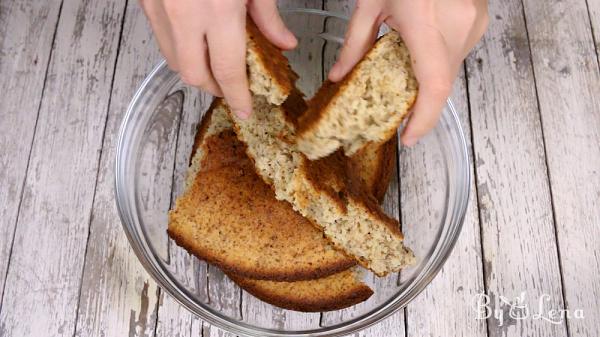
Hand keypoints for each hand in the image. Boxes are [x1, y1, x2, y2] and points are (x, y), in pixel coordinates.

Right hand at [139, 0, 296, 118]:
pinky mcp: (147, 1)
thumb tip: (283, 43)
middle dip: (214, 88)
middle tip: (232, 86)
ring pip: (174, 61)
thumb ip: (267, 14)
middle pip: (194, 75)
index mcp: (217, 9)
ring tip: (216, 65)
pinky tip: (198, 41)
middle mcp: (184, 14)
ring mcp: (160, 8)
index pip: (228, 70)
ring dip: (196, 70)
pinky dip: (181, 49)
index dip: (238, 96)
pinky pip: (163, 39)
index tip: (245, 109)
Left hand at [329, 0, 487, 145]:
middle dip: (419, 103)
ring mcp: (473, 25)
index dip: (423, 121)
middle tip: (396, 112)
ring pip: (449, 71)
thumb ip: (355, 43)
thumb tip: (339, 76)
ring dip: (426, 81)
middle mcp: (458, 28)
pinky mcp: (478, 21)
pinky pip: (456, 55)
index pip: (433, 87)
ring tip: (402, 74)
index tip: (407, 138)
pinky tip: (418, 53)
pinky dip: (436, 63)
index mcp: (426, 25)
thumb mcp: (371, 3)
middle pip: (440, 83)